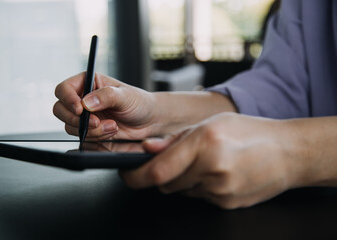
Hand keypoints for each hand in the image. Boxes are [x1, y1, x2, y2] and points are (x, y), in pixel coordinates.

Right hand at [53, 72, 157, 139]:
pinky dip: (96, 137)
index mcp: (88, 82)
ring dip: (91, 130)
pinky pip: (82, 137)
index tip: (79, 109)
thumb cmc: (139, 102)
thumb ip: (106, 96)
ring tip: (112, 126)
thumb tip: (87, 102)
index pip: (64, 89)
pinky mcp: (89, 130)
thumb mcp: (125, 96)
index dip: (67, 99)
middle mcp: (83, 98)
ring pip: (70, 126)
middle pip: (60, 110)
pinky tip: (112, 131)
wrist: (149, 121)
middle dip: (77, 120)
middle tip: (96, 122)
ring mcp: (85, 116)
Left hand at [120, 113, 299, 208]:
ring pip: (182, 191)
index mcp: (204, 143)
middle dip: (165, 174)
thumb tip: (148, 149)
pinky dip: (201, 188)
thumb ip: (175, 139)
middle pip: (167, 183)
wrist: (288, 153)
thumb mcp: (210, 124)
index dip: (135, 176)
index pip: (157, 170)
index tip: (127, 176)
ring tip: (207, 164)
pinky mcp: (226, 204)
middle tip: (180, 160)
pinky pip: (200, 198)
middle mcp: (211, 169)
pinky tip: (219, 174)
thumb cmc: (251, 132)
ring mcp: (220, 190)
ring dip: (184, 180)